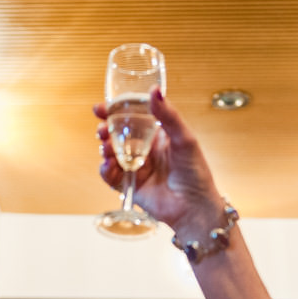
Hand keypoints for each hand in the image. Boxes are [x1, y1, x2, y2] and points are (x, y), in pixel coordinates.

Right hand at [95, 88, 225, 236]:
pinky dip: (105, 170)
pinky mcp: (130, 186)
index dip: (115, 112)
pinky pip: (111, 176)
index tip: (101, 108)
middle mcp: (145, 150)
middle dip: (106, 130)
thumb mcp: (184, 138)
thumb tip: (154, 90)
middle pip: (117, 135)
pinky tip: (107, 165)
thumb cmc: (195, 173)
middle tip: (102, 130)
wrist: (194, 207)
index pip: (132, 118)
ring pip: (112, 154)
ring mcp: (136, 168)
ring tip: (106, 148)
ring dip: (105, 149)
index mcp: (157, 135)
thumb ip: (168, 115)